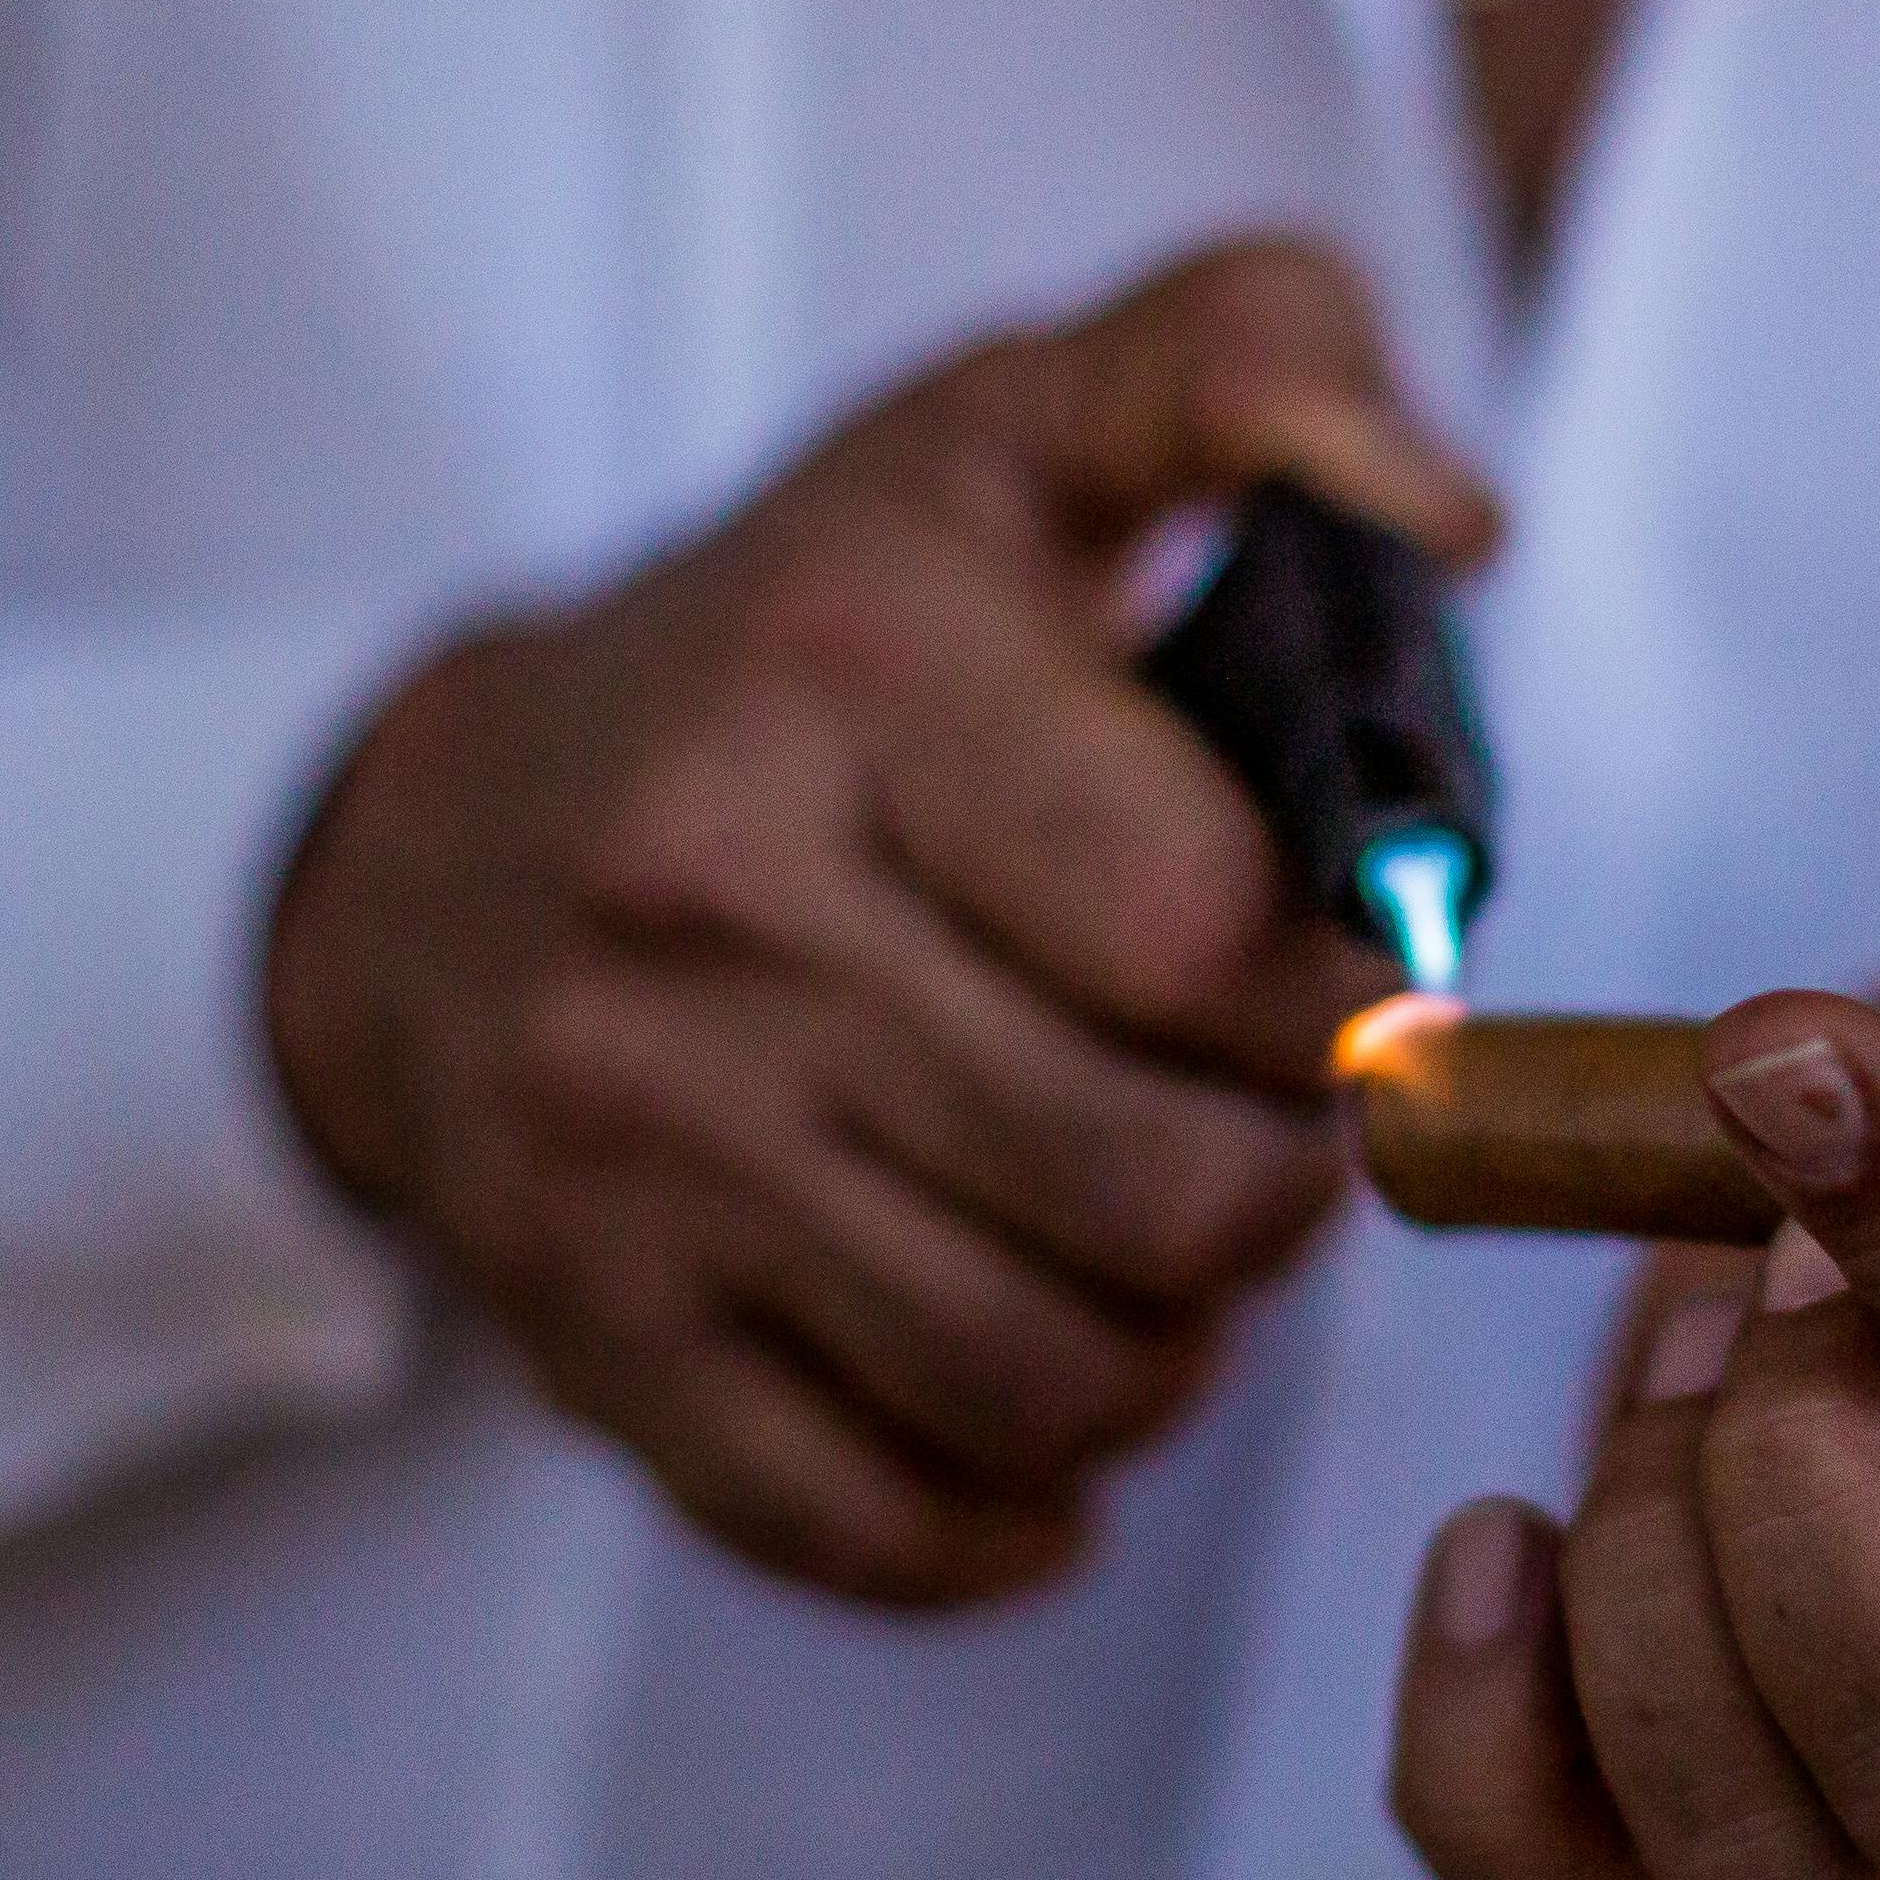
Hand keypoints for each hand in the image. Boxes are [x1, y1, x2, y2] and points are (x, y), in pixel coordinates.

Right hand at [267, 237, 1497, 1608]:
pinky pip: (873, 1520)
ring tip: (1166, 1245)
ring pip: (1052, 1378)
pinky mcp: (585, 1329)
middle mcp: (711, 910)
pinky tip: (1044, 1404)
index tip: (1357, 973)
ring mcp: (631, 1144)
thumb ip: (1253, 359)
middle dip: (1284, 1189)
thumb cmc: (805, 638)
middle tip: (1272, 1128)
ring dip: (1176, 1351)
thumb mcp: (1012, 424)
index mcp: (850, 670)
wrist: (424, 842)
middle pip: (1164, 1191)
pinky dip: (1010, 1508)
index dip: (1350, 990)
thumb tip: (1455, 516)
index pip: (1209, 927)